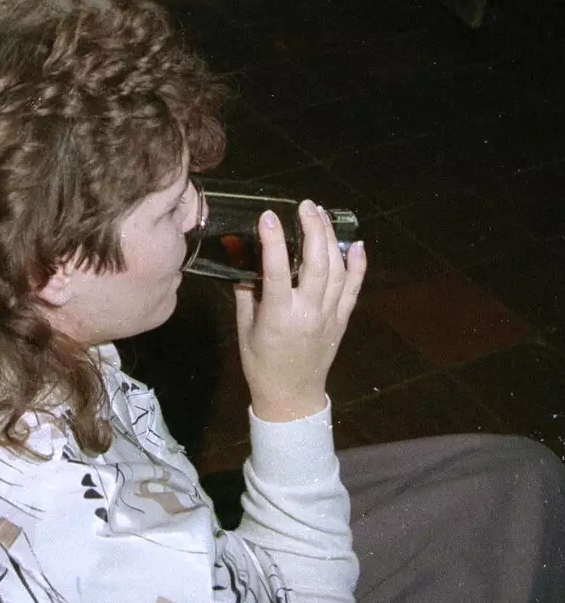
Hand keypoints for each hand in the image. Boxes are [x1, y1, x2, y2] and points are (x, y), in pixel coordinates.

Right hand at [234, 200, 366, 423]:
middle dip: (313, 230)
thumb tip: (245, 259)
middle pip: (317, 264)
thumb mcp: (244, 328)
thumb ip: (247, 292)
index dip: (273, 240)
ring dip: (331, 239)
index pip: (276, 270)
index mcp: (279, 316)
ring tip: (322, 215)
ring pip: (337, 271)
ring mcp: (329, 316)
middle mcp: (308, 312)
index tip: (268, 215)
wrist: (291, 397)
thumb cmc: (261, 363)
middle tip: (306, 205)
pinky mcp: (341, 321)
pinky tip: (356, 244)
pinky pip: (353, 290)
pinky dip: (358, 266)